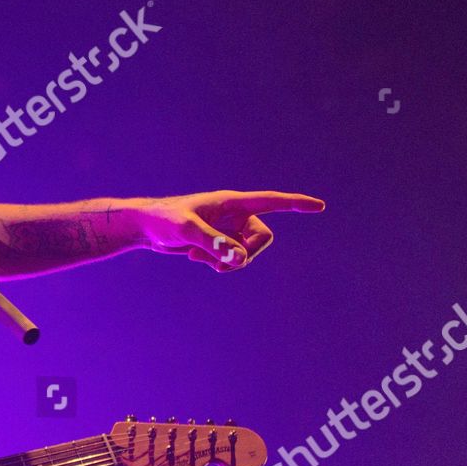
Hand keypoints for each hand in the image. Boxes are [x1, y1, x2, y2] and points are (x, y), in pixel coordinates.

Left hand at [134, 190, 324, 270]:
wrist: (147, 227)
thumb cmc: (164, 220)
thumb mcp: (186, 231)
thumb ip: (213, 244)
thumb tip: (239, 259)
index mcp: (232, 202)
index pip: (271, 201)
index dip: (296, 204)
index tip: (319, 206)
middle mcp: (235, 214)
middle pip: (262, 238)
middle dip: (247, 254)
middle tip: (222, 264)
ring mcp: (229, 229)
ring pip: (248, 252)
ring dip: (229, 261)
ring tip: (199, 258)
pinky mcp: (221, 242)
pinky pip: (233, 258)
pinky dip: (218, 263)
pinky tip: (195, 257)